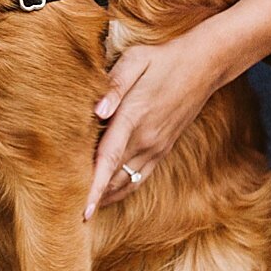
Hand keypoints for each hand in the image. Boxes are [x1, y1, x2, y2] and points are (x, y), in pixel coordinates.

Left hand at [85, 25, 227, 218]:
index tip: (82, 210)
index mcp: (134, 116)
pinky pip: (140, 177)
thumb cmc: (162, 59)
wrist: (202, 66)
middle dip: (93, 196)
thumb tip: (96, 111)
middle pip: (114, 177)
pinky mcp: (163, 149)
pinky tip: (109, 193)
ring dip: (106, 196)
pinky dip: (122, 189)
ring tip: (85, 209)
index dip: (93, 186)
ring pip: (127, 181)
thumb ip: (113, 85)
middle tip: (68, 211)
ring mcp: (157, 147)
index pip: (109, 159)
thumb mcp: (135, 60)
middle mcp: (146, 138)